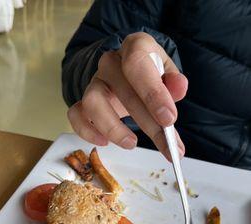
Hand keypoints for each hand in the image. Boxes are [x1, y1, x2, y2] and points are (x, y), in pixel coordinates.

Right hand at [67, 32, 187, 159]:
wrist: (128, 75)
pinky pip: (76, 115)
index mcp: (134, 48)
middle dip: (147, 122)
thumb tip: (179, 88)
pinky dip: (87, 131)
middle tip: (165, 144)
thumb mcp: (166, 74)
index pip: (137, 64)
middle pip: (123, 91)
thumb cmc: (149, 76)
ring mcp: (94, 82)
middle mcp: (110, 63)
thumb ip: (174, 82)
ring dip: (113, 128)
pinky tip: (104, 142)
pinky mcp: (83, 102)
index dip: (153, 93)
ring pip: (93, 103)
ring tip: (132, 144)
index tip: (169, 119)